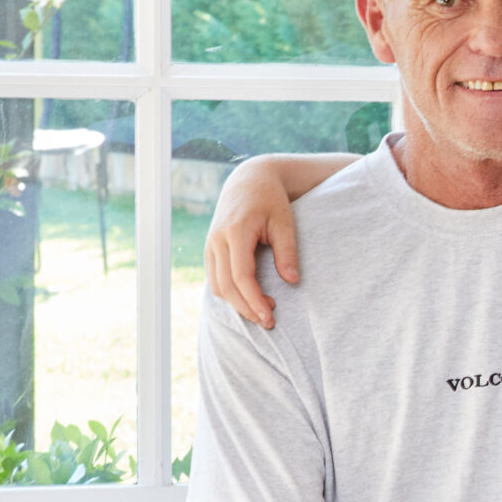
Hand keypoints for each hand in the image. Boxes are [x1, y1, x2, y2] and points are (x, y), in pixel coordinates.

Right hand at [205, 158, 300, 329]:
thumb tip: (292, 281)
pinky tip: (249, 299)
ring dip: (237, 303)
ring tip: (263, 311)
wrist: (249, 180)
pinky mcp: (210, 249)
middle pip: (225, 286)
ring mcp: (210, 244)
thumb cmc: (271, 200)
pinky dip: (229, 293)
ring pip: (216, 285)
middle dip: (246, 308)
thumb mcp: (285, 222)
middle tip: (269, 322)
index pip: (240, 275)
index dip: (254, 300)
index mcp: (235, 231)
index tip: (270, 316)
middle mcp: (217, 239)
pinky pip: (214, 278)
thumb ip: (287, 251)